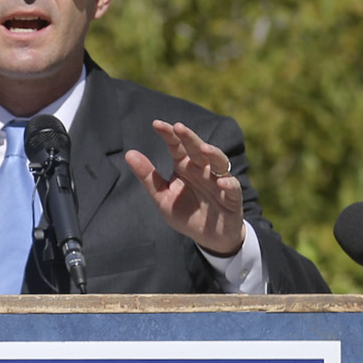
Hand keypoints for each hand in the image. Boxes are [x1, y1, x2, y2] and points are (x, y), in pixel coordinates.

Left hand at [124, 120, 246, 255]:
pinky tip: (222, 183)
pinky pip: (234, 188)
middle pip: (197, 149)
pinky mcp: (232, 198)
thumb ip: (148, 177)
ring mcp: (218, 181)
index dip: (169, 134)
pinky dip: (229, 184)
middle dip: (189, 137)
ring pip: (219, 162)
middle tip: (179, 127)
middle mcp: (202, 169)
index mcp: (185, 166)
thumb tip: (129, 154)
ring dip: (213, 154)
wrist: (208, 238)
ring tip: (203, 148)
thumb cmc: (185, 213)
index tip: (156, 124)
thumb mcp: (162, 197)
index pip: (176, 146)